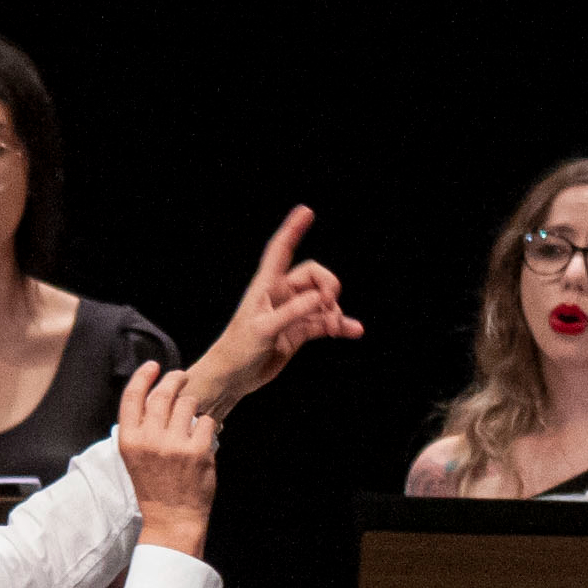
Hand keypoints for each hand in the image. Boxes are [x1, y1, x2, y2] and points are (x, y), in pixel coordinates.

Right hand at [115, 363, 220, 554]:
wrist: (172, 518)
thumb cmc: (154, 487)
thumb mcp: (135, 457)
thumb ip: (140, 429)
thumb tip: (151, 397)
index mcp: (129, 440)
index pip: (132, 397)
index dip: (143, 377)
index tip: (153, 366)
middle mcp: (150, 440)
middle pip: (163, 394)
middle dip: (175, 379)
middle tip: (182, 376)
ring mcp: (175, 445)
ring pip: (188, 404)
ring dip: (193, 405)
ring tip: (192, 417)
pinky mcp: (198, 451)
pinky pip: (207, 422)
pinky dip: (208, 425)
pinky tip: (203, 436)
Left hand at [190, 206, 356, 411]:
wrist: (234, 376)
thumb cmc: (239, 349)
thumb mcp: (264, 330)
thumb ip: (292, 313)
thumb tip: (321, 299)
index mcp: (266, 286)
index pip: (281, 250)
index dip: (293, 229)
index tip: (306, 211)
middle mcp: (280, 294)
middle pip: (313, 275)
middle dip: (328, 285)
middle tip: (329, 303)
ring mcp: (292, 312)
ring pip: (322, 300)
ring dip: (335, 311)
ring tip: (338, 326)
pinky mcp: (299, 331)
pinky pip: (325, 322)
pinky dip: (339, 326)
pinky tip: (353, 331)